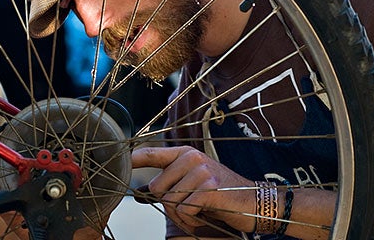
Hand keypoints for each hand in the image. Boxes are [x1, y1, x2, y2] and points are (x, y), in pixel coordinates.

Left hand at [131, 146, 255, 232]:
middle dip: (168, 203)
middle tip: (188, 206)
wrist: (255, 202)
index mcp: (185, 154)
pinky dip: (191, 219)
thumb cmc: (220, 194)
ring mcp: (201, 171)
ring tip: (198, 211)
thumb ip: (168, 185)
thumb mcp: (192, 184)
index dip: (133, 158)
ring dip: (181, 214)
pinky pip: (184, 210)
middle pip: (157, 187)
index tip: (118, 159)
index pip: (152, 154)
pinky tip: (205, 214)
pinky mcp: (209, 188)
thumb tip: (140, 194)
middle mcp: (191, 158)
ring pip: (169, 201)